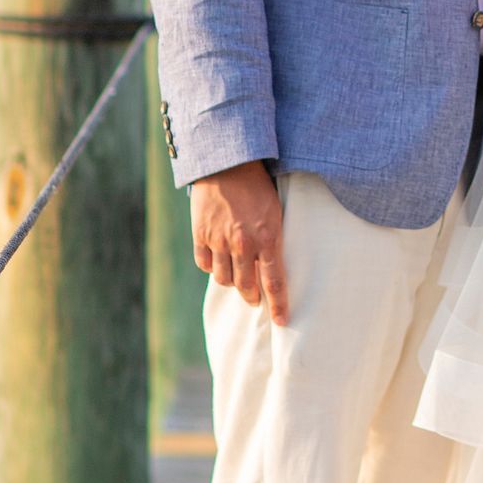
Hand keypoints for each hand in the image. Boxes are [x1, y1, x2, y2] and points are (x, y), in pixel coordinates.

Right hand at [191, 161, 289, 323]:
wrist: (227, 162)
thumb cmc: (258, 184)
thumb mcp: (275, 210)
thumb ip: (273, 238)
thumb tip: (271, 263)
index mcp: (268, 238)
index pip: (275, 281)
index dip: (279, 304)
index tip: (282, 321)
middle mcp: (243, 244)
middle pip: (247, 285)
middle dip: (252, 296)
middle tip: (254, 298)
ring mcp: (219, 240)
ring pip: (224, 279)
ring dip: (231, 283)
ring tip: (236, 280)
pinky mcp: (201, 234)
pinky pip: (204, 263)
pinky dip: (211, 267)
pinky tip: (217, 263)